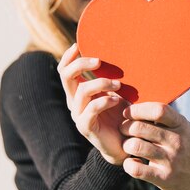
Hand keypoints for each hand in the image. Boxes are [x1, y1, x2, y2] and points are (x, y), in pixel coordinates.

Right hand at [58, 44, 129, 164]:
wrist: (125, 143)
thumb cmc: (122, 114)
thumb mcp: (116, 92)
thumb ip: (111, 77)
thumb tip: (121, 52)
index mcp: (78, 92)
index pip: (64, 70)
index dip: (68, 57)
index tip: (78, 45)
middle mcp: (74, 102)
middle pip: (66, 76)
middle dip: (81, 64)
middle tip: (99, 61)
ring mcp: (78, 115)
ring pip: (81, 91)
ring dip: (101, 83)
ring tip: (118, 84)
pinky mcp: (86, 127)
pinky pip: (91, 109)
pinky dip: (104, 101)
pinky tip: (117, 100)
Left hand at [119, 103, 189, 189]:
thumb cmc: (186, 145)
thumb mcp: (182, 127)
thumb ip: (165, 117)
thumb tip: (137, 104)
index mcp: (180, 124)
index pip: (158, 110)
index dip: (138, 109)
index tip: (128, 113)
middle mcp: (176, 141)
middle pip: (140, 127)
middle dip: (125, 127)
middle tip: (123, 129)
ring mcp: (170, 160)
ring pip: (136, 146)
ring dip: (126, 145)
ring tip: (128, 146)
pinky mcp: (164, 178)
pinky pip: (137, 169)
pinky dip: (128, 165)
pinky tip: (132, 162)